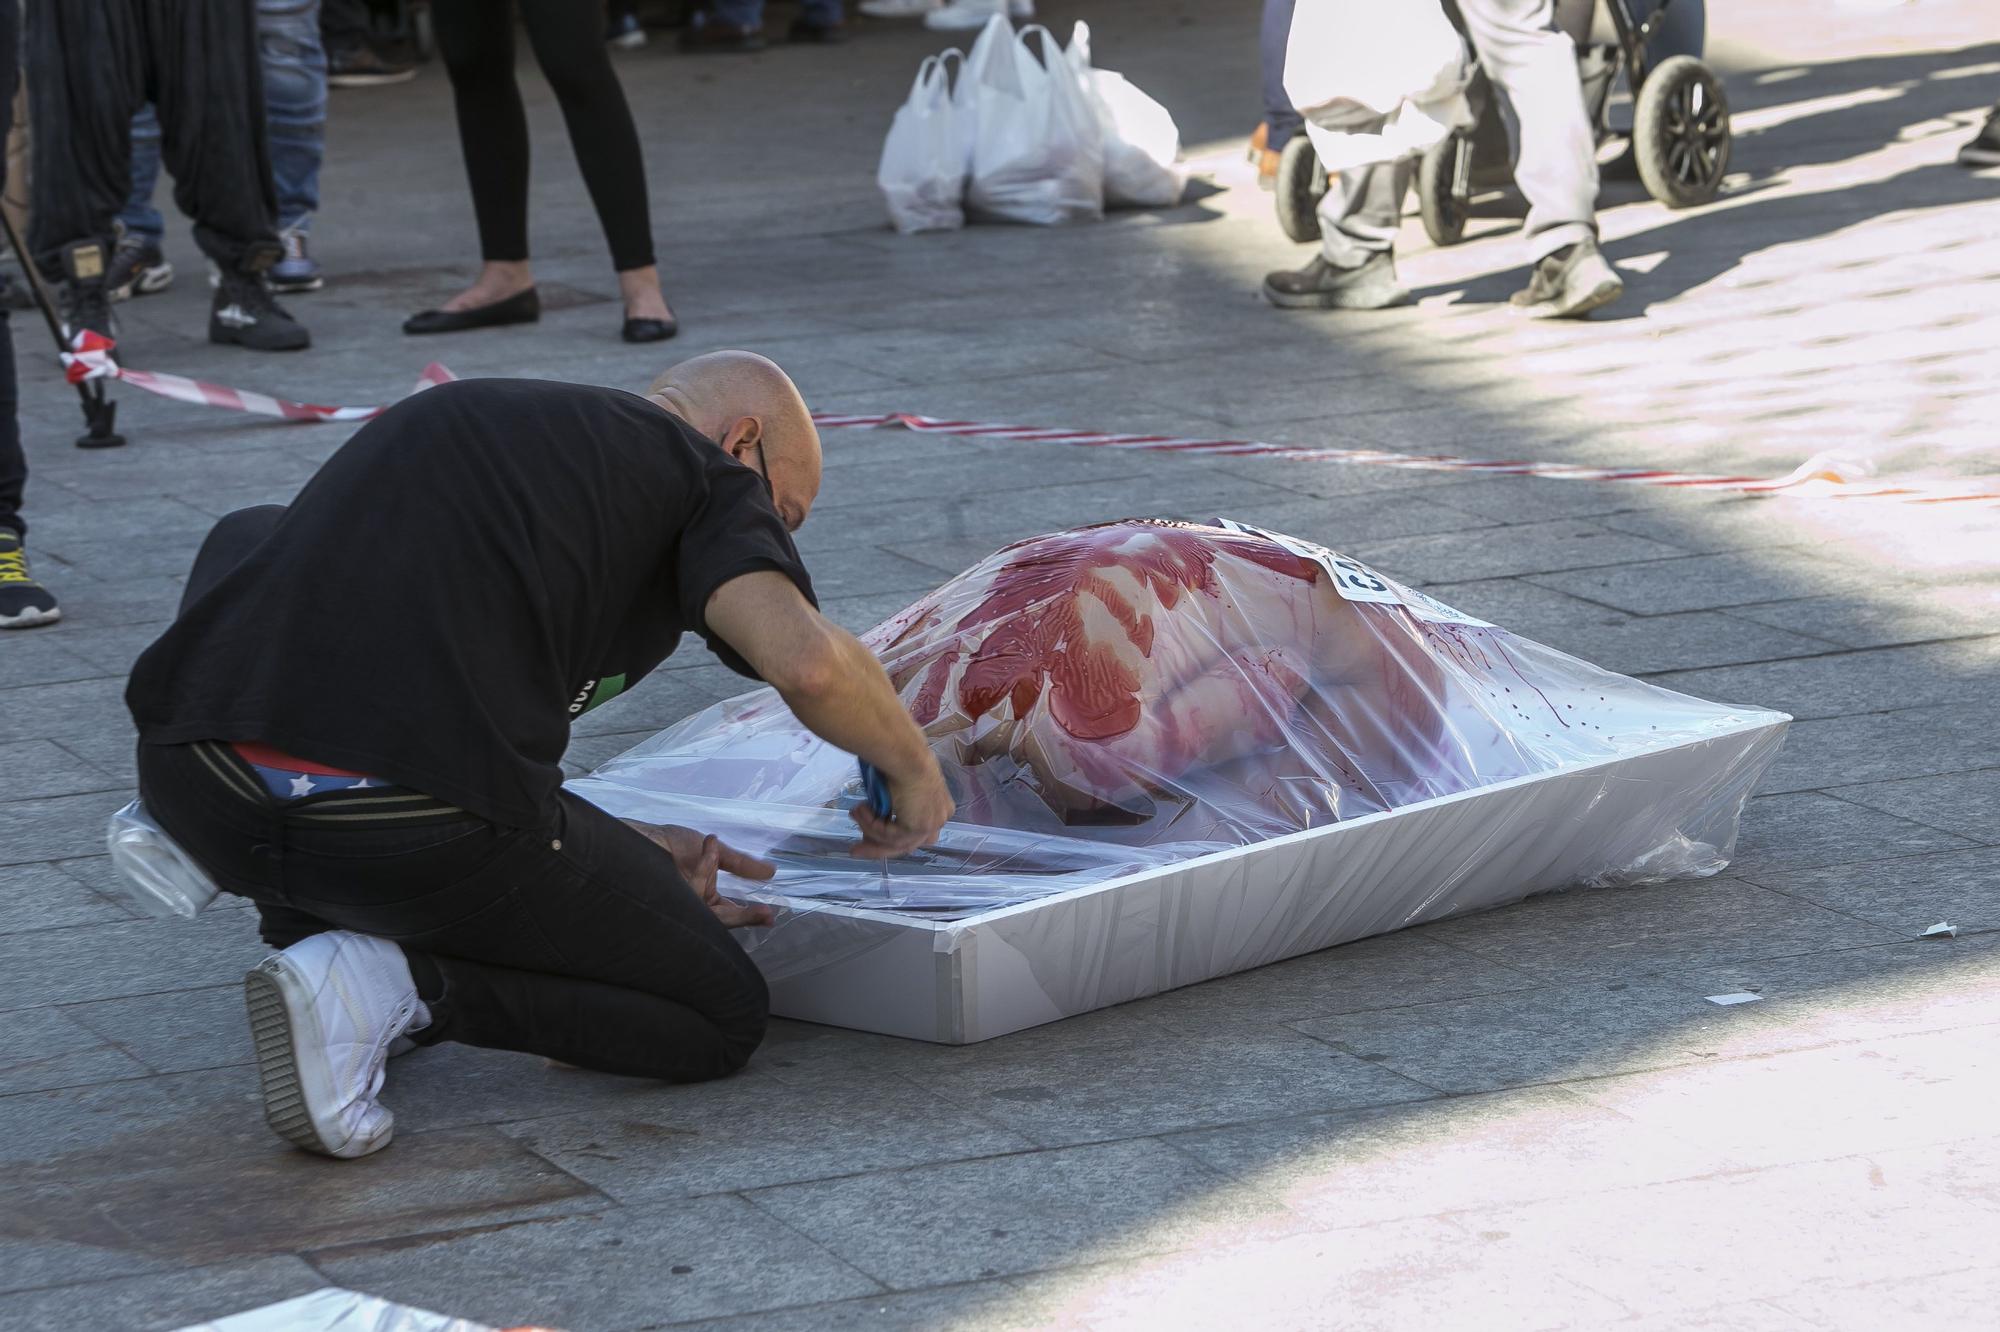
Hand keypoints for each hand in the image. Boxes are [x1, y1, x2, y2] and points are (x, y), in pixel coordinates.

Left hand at [623, 820, 776, 927]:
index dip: (749, 915)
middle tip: (767, 914)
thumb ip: (741, 864)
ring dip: (720, 890)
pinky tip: (709, 844)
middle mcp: (693, 905)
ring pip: (708, 912)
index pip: (728, 912)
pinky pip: (692, 892)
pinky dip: (703, 865)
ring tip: (725, 860)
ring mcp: (680, 906)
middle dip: (743, 916)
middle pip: (721, 919)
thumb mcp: (715, 852)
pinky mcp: (668, 903)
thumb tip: (771, 871)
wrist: (642, 835)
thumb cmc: (671, 844)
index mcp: (705, 896)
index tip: (770, 915)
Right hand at [849, 758, 954, 858]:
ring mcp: (930, 824)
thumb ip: (893, 807)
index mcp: (940, 807)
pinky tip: (861, 809)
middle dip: (878, 847)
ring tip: (854, 812)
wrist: (906, 755)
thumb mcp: (899, 788)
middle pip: (908, 843)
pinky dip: (871, 825)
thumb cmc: (903, 760)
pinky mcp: (917, 828)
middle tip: (856, 850)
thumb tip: (877, 817)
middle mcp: (940, 818)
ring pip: (895, 841)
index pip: (917, 832)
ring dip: (869, 828)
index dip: (892, 837)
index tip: (870, 836)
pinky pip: (888, 835)